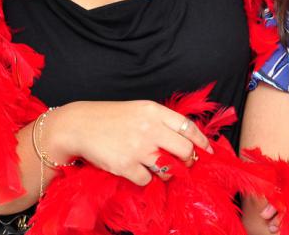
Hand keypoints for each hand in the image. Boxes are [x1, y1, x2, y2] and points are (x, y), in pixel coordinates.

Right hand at [45, 100, 212, 185]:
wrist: (80, 125)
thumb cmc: (112, 117)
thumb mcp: (140, 109)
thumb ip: (162, 121)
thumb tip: (186, 138)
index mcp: (155, 111)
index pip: (188, 127)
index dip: (202, 141)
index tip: (208, 151)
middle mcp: (150, 129)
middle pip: (185, 150)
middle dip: (189, 160)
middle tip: (185, 163)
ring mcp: (139, 148)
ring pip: (169, 168)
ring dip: (168, 172)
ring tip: (159, 166)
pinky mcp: (126, 166)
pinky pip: (147, 179)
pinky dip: (145, 178)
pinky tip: (137, 168)